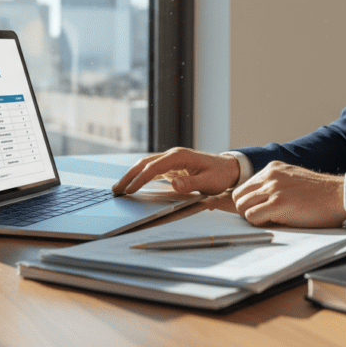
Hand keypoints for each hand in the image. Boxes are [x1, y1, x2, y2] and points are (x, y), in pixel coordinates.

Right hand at [112, 147, 239, 194]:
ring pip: (146, 165)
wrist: (229, 168)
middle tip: (116, 189)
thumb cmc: (220, 175)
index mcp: (180, 157)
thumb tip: (173, 184)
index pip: (154, 167)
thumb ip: (191, 183)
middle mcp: (173, 155)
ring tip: (119, 188)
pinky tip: (133, 185)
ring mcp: (171, 160)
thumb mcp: (209, 182)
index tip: (129, 190)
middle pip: (145, 163)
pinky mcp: (172, 166)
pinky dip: (141, 176)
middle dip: (129, 176)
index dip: (140, 179)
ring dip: (132, 175)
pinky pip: (152, 170)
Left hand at [232, 161, 345, 227]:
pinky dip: (259, 223)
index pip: (244, 186)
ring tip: (271, 220)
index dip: (249, 202)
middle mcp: (270, 175)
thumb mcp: (292, 179)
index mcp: (273, 168)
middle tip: (262, 218)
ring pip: (242, 206)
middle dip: (246, 209)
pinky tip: (275, 222)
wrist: (339, 196)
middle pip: (238, 196)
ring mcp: (273, 188)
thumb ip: (274, 184)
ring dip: (252, 217)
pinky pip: (252, 217)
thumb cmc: (320, 194)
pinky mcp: (278, 203)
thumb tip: (256, 200)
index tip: (258, 209)